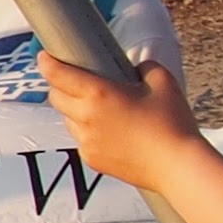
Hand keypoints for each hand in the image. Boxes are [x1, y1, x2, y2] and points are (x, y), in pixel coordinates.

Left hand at [42, 49, 197, 186]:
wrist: (177, 166)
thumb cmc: (172, 123)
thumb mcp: (162, 81)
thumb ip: (144, 67)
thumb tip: (136, 68)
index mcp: (99, 93)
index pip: (58, 75)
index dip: (47, 63)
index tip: (45, 56)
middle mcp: (86, 118)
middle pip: (56, 97)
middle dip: (61, 86)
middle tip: (76, 80)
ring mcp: (86, 141)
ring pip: (68, 119)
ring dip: (75, 110)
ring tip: (100, 108)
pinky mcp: (91, 159)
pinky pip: (81, 140)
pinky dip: (87, 132)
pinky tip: (110, 131)